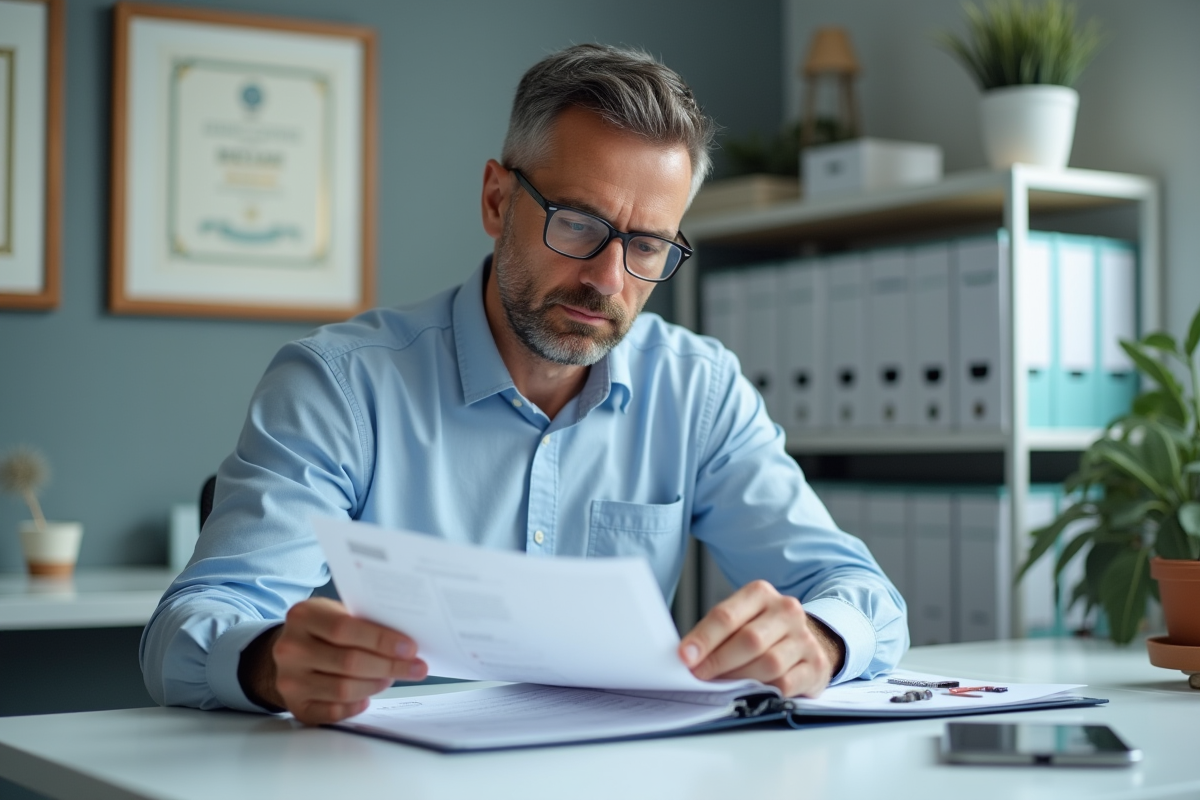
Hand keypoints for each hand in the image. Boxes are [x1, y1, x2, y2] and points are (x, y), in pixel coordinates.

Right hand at [239, 597, 426, 724]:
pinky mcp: (295, 705)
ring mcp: (289, 679)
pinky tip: (367, 698)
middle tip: (415, 668)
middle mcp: (290, 648)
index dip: (381, 640)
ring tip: (391, 678)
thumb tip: (405, 643)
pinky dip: (355, 706)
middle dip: (389, 666)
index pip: (346, 629)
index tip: (410, 648)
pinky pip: (332, 712)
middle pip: (349, 662)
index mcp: (303, 616)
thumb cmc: (322, 630)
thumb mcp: (335, 613)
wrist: (289, 652)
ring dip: (375, 685)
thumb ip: (363, 623)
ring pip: (343, 689)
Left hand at [678, 580, 844, 697]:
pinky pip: (787, 684)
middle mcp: (786, 611)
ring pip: (769, 663)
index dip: (704, 639)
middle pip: (749, 640)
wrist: (804, 640)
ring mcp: (804, 638)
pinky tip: (754, 692)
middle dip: (719, 661)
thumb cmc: (761, 631)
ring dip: (741, 678)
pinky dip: (766, 692)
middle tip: (700, 676)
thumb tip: (688, 657)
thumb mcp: (739, 620)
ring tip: (724, 685)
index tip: (685, 657)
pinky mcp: (816, 665)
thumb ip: (716, 634)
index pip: (727, 616)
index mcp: (760, 594)